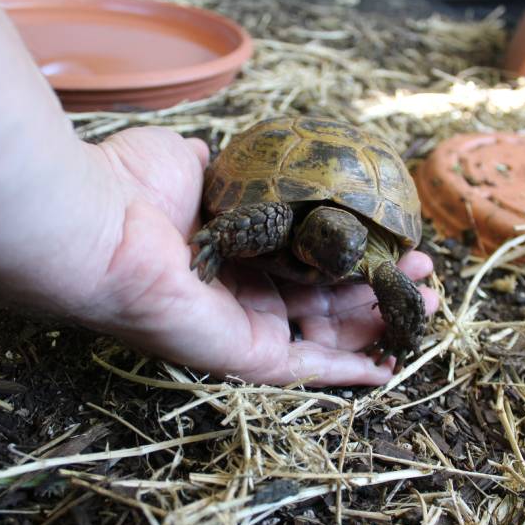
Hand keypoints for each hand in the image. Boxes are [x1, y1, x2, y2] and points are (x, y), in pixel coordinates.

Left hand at [81, 127, 438, 385]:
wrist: (97, 223)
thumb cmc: (134, 187)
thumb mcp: (190, 162)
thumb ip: (221, 168)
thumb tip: (224, 153)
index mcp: (234, 254)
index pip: (302, 262)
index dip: (348, 253)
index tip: (389, 238)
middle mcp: (242, 295)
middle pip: (325, 300)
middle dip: (376, 289)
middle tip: (423, 274)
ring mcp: (244, 329)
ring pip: (326, 335)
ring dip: (377, 324)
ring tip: (428, 305)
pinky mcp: (244, 355)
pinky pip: (305, 371)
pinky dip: (348, 371)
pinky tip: (388, 366)